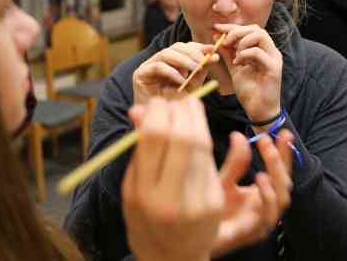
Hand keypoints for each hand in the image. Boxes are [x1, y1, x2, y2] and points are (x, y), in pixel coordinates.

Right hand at [122, 97, 223, 260]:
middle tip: (178, 100)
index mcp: (145, 195)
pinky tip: (197, 128)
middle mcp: (172, 199)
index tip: (156, 102)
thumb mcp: (131, 189)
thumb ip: (138, 151)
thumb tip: (139, 109)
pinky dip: (203, 138)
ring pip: (202, 146)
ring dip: (197, 119)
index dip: (158, 112)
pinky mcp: (215, 202)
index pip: (155, 139)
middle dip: (181, 112)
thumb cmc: (145, 220)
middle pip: (184, 139)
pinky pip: (210, 161)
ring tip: (190, 106)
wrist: (172, 259)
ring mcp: (198, 202)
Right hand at [132, 42, 219, 103]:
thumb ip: (200, 72)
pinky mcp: (140, 74)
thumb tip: (212, 57)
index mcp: (172, 61)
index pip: (186, 47)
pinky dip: (172, 72)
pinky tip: (181, 81)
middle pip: (176, 47)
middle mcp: (159, 61)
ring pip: (166, 53)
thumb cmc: (174, 104)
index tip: (213, 50)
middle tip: (204, 61)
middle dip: (192, 52)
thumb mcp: (192, 86)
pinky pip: (157, 67)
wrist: (159, 121)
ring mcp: (148, 66)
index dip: (199, 47)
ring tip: (195, 68)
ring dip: (184, 60)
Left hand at [211, 130, 294, 257]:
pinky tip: (261, 178)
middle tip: (267, 139)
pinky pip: (269, 216)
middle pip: (285, 182)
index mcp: (262, 194)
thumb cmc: (210, 210)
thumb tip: (238, 135)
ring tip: (266, 153)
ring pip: (282, 198)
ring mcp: (263, 221)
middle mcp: (266, 207)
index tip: (282, 132)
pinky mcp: (254, 232)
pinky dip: (268, 196)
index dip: (283, 152)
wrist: (195, 237)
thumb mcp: (223, 181)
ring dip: (277, 174)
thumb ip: (234, 162)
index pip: (280, 171)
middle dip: (280, 159)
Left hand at [213, 24, 281, 126]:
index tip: (216, 28)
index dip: (232, 27)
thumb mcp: (235, 68)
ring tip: (234, 55)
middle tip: (223, 41)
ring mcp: (274, 59)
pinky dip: (245, 54)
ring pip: (260, 36)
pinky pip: (258, 53)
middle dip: (236, 32)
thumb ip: (228, 54)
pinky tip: (238, 63)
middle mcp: (271, 52)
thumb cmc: (250, 91)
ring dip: (242, 42)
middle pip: (256, 29)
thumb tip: (217, 37)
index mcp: (263, 50)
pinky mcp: (274, 69)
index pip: (250, 30)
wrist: (259, 111)